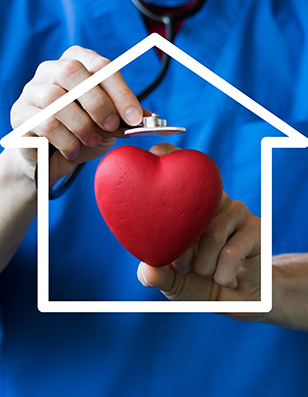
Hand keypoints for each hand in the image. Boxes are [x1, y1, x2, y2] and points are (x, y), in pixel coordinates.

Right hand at [10, 46, 143, 185]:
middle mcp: (51, 70)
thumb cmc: (83, 134)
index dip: (120, 91)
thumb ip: (125, 117)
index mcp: (77, 63)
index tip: (135, 117)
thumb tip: (148, 117)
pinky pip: (43, 123)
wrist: (54, 158)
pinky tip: (74, 150)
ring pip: (55, 98)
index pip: (100, 66)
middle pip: (73, 72)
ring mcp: (32, 91)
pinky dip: (66, 140)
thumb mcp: (109, 124)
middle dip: (99, 103)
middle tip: (112, 126)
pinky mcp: (20, 115)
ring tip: (92, 140)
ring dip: (81, 124)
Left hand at [137, 143, 260, 302]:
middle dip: (180, 250)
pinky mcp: (257, 227)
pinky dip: (222, 275)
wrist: (239, 299)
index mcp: (188, 206)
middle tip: (182, 268)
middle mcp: (212, 201)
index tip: (156, 150)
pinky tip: (226, 278)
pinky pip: (229, 252)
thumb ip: (157, 277)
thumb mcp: (173, 282)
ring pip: (210, 234)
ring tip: (207, 273)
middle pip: (191, 205)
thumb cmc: (200, 282)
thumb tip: (148, 270)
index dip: (167, 155)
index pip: (179, 171)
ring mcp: (235, 210)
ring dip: (203, 266)